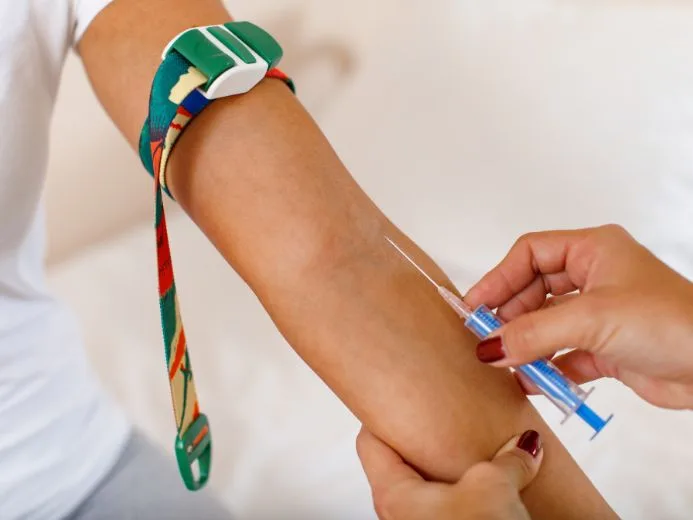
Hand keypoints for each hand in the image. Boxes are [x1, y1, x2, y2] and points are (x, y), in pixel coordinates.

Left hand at [357, 428, 542, 519]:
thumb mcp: (493, 489)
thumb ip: (507, 460)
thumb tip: (525, 445)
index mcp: (393, 495)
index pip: (369, 441)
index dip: (383, 413)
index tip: (398, 394)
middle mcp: (401, 514)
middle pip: (402, 462)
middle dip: (427, 439)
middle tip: (443, 415)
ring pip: (431, 487)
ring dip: (452, 469)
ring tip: (475, 447)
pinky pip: (454, 506)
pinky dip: (469, 492)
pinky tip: (493, 484)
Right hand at [465, 224, 692, 408]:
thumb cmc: (670, 322)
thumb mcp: (591, 319)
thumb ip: (533, 332)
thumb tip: (489, 347)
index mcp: (593, 250)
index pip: (530, 254)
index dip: (499, 277)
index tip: (475, 306)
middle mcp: (595, 277)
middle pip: (533, 290)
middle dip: (509, 315)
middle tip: (485, 338)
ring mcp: (600, 313)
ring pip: (546, 323)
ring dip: (525, 343)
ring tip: (503, 361)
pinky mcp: (606, 347)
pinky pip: (562, 354)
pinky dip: (545, 367)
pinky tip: (529, 380)